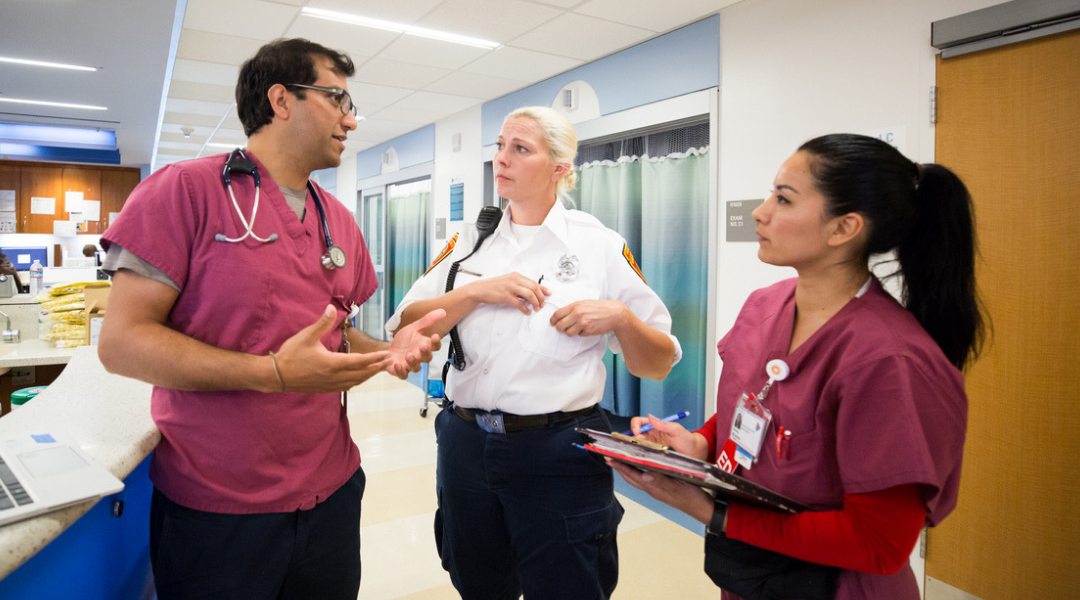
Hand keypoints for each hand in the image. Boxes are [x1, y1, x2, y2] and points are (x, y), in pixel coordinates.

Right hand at [272, 305, 392, 391]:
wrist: (276, 375)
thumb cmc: (291, 354)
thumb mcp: (306, 336)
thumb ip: (322, 323)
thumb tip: (332, 308)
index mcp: (332, 363)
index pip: (359, 361)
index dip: (374, 359)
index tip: (386, 355)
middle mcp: (334, 376)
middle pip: (361, 373)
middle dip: (376, 368)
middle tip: (388, 363)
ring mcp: (330, 385)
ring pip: (355, 381)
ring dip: (367, 376)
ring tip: (377, 369)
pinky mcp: (325, 388)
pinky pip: (346, 386)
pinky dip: (356, 381)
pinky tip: (358, 378)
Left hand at [384, 308, 444, 378]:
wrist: (388, 350)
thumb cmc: (404, 340)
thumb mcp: (414, 327)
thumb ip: (427, 320)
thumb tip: (443, 311)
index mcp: (424, 346)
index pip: (435, 346)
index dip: (436, 342)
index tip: (434, 336)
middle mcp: (419, 357)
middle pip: (427, 358)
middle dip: (425, 352)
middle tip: (422, 346)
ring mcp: (410, 365)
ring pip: (416, 368)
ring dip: (413, 362)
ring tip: (408, 355)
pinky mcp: (400, 371)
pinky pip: (403, 375)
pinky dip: (401, 371)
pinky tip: (397, 364)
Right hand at [466, 273, 548, 314]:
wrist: (480, 289)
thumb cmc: (494, 287)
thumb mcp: (508, 282)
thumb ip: (519, 286)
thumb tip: (530, 292)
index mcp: (516, 276)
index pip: (534, 282)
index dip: (543, 289)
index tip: (549, 293)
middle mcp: (514, 280)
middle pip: (534, 288)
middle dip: (541, 297)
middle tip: (542, 304)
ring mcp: (510, 288)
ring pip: (529, 295)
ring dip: (535, 303)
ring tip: (537, 308)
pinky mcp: (506, 296)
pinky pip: (520, 304)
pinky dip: (525, 309)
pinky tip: (527, 312)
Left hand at [550, 300, 626, 336]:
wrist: (614, 313)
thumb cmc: (599, 307)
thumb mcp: (584, 303)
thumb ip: (573, 309)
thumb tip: (561, 316)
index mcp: (575, 306)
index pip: (557, 314)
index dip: (553, 320)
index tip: (552, 323)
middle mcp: (577, 314)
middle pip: (560, 325)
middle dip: (559, 328)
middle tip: (561, 329)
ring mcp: (583, 323)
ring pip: (568, 333)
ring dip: (570, 332)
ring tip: (577, 328)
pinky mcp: (588, 330)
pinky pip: (579, 335)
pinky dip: (582, 333)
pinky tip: (588, 328)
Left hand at [608, 459, 714, 524]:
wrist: (702, 507)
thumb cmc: (691, 497)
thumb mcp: (677, 485)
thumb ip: (660, 480)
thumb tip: (644, 475)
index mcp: (654, 487)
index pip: (632, 474)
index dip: (620, 465)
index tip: (609, 457)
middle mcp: (652, 489)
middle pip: (631, 477)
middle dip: (619, 467)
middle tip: (609, 457)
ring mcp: (657, 489)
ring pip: (637, 478)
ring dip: (627, 469)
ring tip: (620, 461)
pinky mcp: (663, 488)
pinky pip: (646, 479)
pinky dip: (639, 471)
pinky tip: (641, 467)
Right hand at [627, 415, 708, 459]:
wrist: (694, 453)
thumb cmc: (687, 440)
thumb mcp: (676, 430)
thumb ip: (664, 424)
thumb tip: (650, 416)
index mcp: (655, 425)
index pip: (639, 422)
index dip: (634, 426)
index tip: (637, 433)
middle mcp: (651, 434)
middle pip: (634, 433)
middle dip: (631, 437)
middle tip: (635, 445)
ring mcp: (651, 444)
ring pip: (637, 443)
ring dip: (634, 446)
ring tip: (637, 451)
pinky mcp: (653, 453)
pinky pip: (642, 452)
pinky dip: (639, 453)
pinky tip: (640, 457)